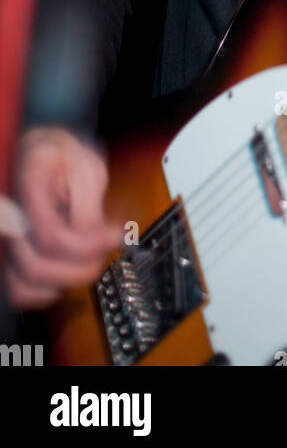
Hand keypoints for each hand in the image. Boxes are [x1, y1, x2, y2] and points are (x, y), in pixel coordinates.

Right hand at [3, 126, 122, 309]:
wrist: (45, 156)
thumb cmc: (66, 159)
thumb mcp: (87, 168)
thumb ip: (90, 206)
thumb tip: (100, 240)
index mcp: (29, 184)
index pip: (51, 236)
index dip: (88, 246)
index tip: (115, 237)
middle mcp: (9, 217)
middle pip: (37, 268)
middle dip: (81, 266)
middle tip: (105, 249)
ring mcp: (7, 239)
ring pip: (25, 285)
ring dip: (65, 280)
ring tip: (88, 258)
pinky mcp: (10, 255)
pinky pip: (20, 291)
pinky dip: (46, 290)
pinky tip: (66, 269)